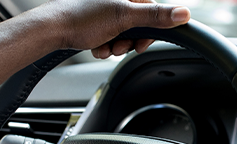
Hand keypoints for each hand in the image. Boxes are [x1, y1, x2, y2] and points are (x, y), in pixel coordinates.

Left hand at [34, 0, 190, 58]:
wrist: (52, 28)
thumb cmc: (82, 17)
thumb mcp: (124, 17)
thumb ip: (156, 16)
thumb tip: (184, 13)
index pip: (153, 13)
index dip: (149, 31)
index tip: (140, 42)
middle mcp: (117, 0)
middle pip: (138, 26)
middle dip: (129, 41)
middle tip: (120, 44)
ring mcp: (105, 12)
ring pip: (124, 35)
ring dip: (116, 46)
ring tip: (104, 45)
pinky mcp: (95, 24)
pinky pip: (109, 38)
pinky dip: (104, 46)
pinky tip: (95, 46)